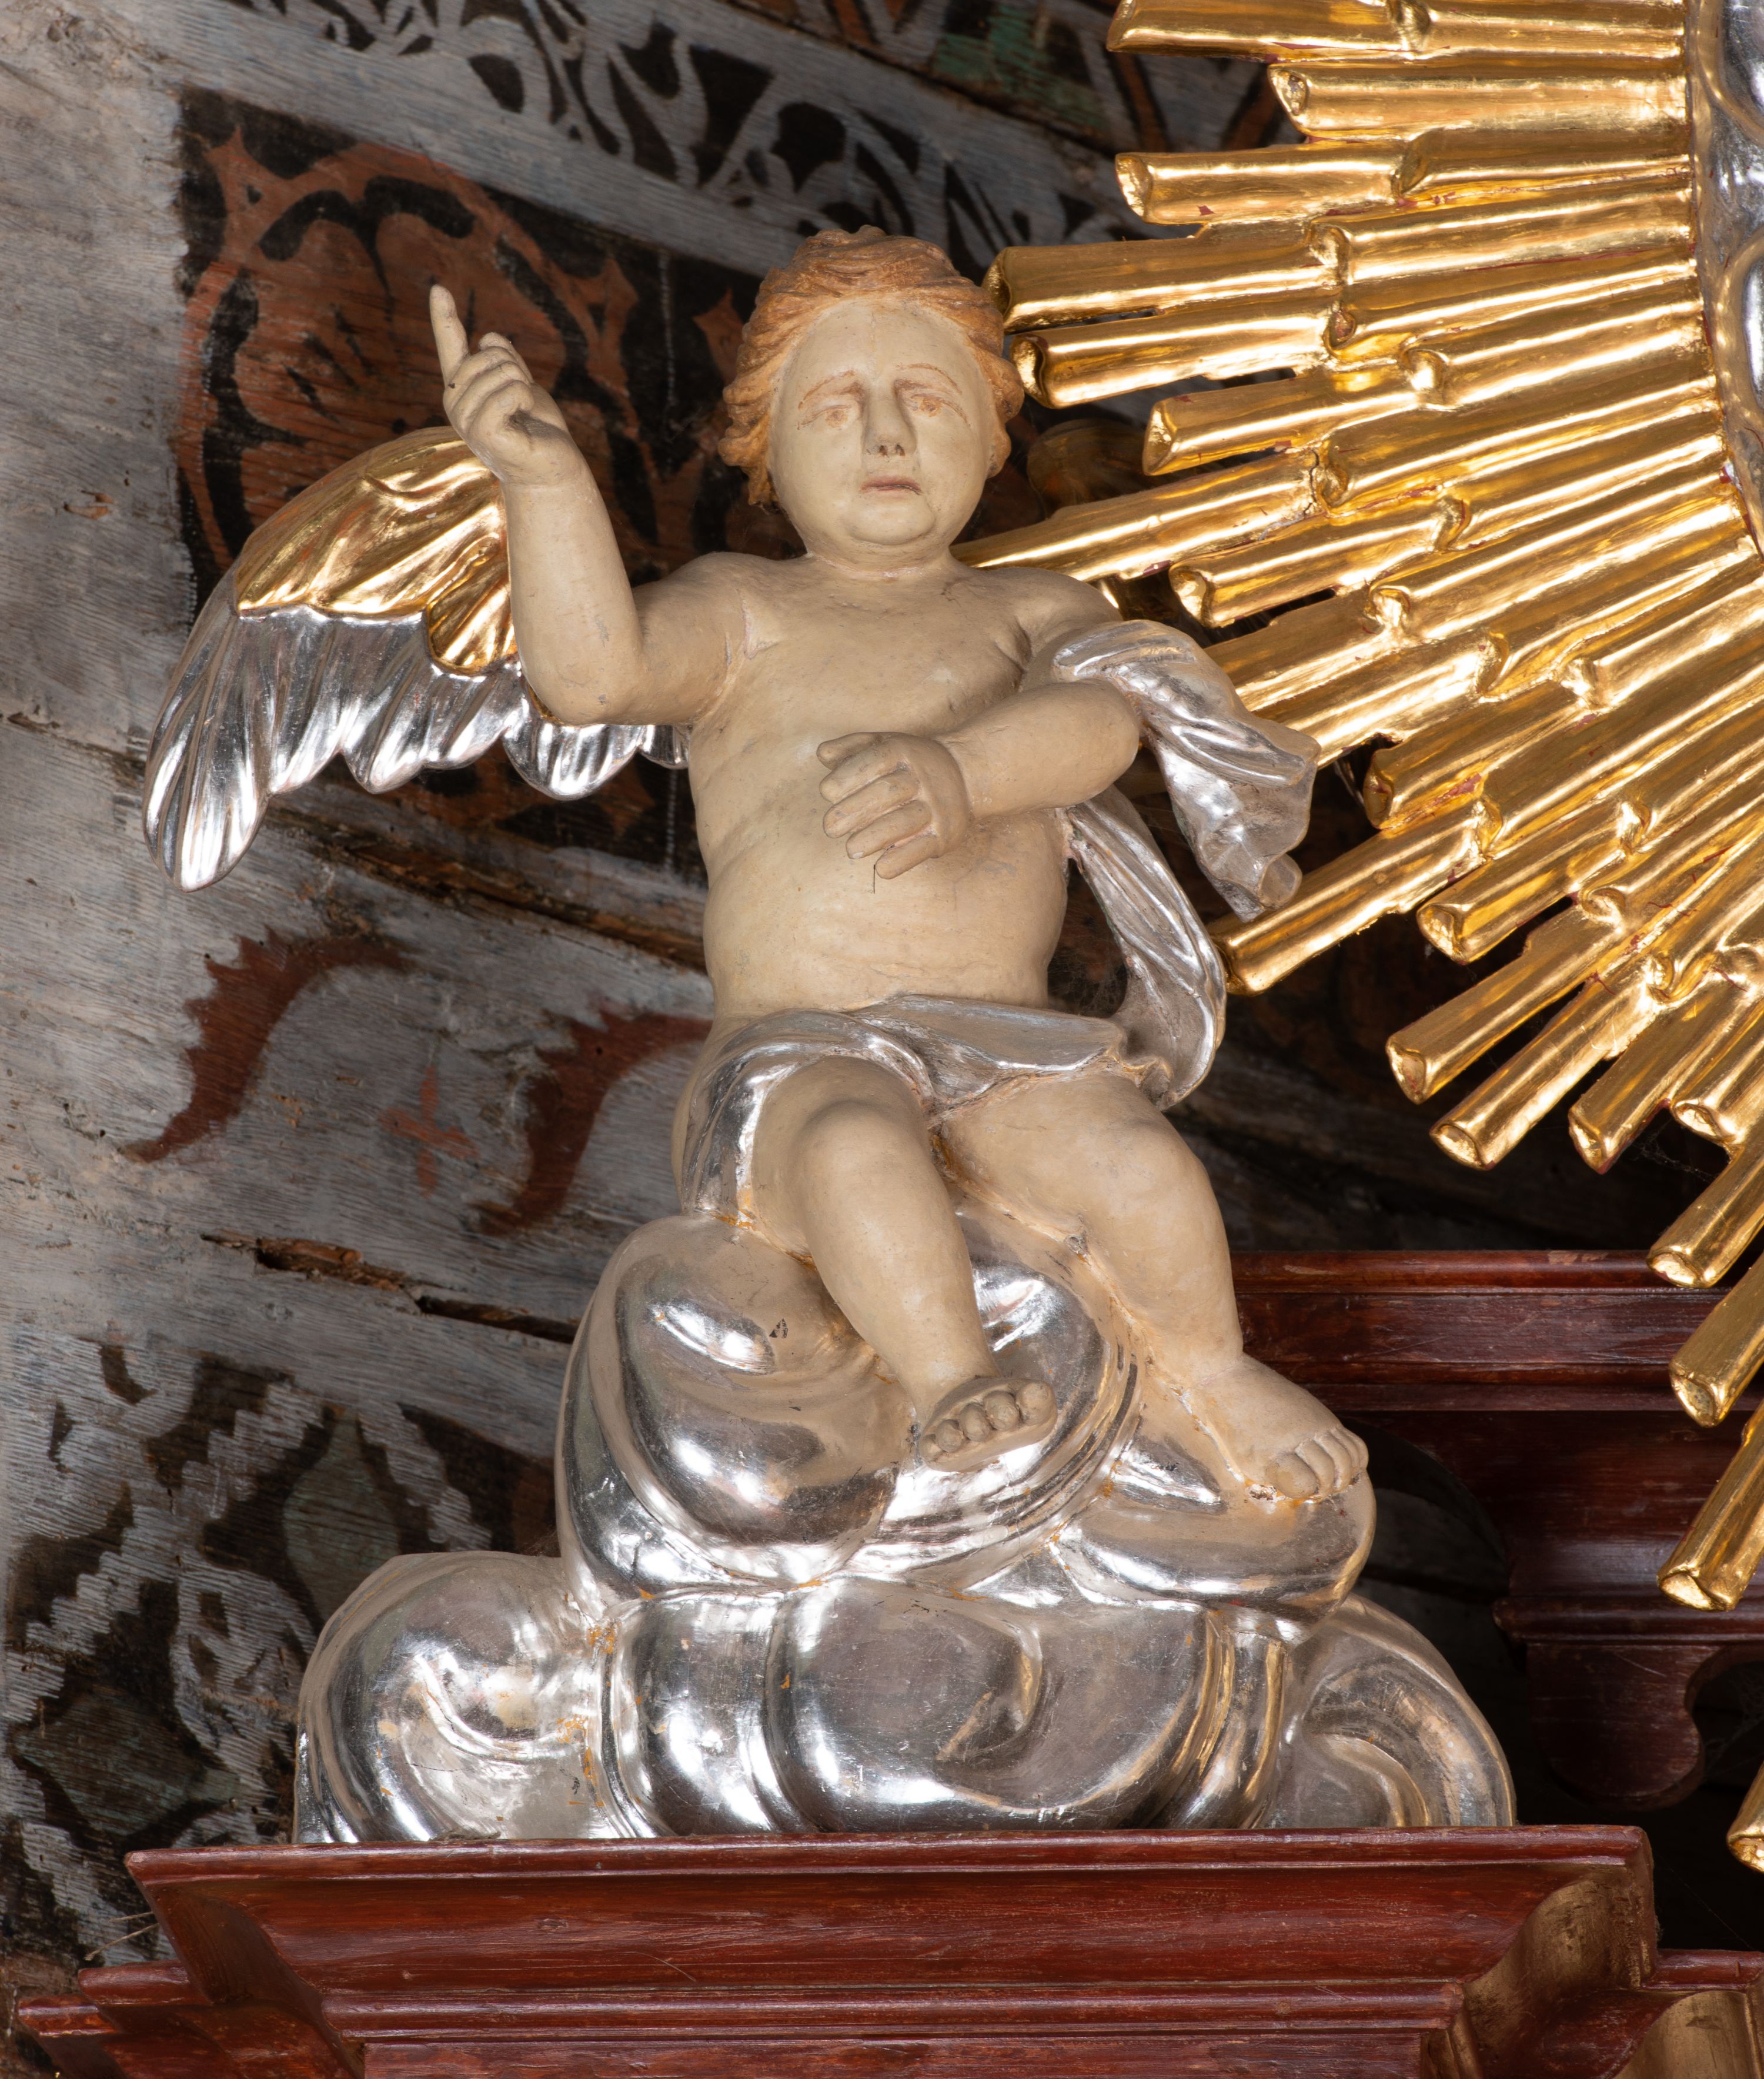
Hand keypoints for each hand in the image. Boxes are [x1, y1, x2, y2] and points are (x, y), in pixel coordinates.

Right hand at [430, 285, 580, 489]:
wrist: (552, 470)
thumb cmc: (538, 430)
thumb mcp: (523, 385)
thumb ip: (506, 362)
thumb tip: (489, 338)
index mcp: (463, 389)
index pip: (450, 346)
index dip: (444, 316)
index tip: (438, 287)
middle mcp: (456, 403)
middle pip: (488, 355)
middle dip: (516, 369)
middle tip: (524, 401)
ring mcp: (464, 420)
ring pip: (500, 371)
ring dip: (524, 387)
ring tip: (524, 413)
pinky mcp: (482, 432)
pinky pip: (508, 390)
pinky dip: (526, 398)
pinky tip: (525, 418)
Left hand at [817, 733, 972, 878]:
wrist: (965, 775)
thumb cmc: (909, 763)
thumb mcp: (884, 744)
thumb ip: (851, 748)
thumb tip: (823, 754)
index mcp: (903, 752)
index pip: (874, 760)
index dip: (848, 776)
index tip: (827, 792)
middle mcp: (922, 778)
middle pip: (888, 792)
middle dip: (854, 810)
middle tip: (829, 827)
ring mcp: (935, 807)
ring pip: (904, 822)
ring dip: (874, 838)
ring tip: (850, 850)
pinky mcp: (944, 835)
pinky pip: (922, 850)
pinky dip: (900, 861)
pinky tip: (880, 867)